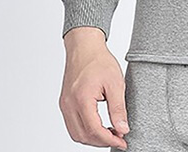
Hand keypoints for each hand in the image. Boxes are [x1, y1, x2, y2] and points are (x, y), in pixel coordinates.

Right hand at [58, 27, 130, 148]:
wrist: (84, 47)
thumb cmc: (99, 60)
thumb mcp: (116, 83)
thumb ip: (118, 108)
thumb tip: (123, 129)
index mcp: (82, 99)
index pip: (94, 131)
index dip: (109, 140)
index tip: (122, 142)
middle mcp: (69, 105)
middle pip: (83, 136)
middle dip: (102, 141)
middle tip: (118, 138)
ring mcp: (64, 105)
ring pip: (76, 134)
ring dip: (93, 138)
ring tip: (110, 133)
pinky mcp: (64, 103)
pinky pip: (72, 125)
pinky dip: (85, 130)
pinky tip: (99, 126)